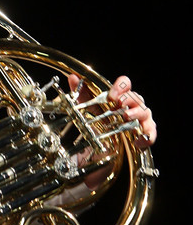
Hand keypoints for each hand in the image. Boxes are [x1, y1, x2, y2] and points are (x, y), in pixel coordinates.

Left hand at [66, 73, 156, 190]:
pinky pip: (151, 134)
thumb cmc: (96, 122)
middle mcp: (132, 106)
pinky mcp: (142, 136)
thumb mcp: (86, 108)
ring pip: (146, 112)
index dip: (121, 86)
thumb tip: (73, 77)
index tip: (111, 96)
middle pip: (137, 97)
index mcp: (120, 96)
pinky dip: (147, 137)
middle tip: (119, 104)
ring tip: (126, 117)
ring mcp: (139, 120)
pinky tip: (137, 141)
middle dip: (129, 99)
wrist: (97, 146)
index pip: (126, 84)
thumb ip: (80, 93)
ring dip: (137, 113)